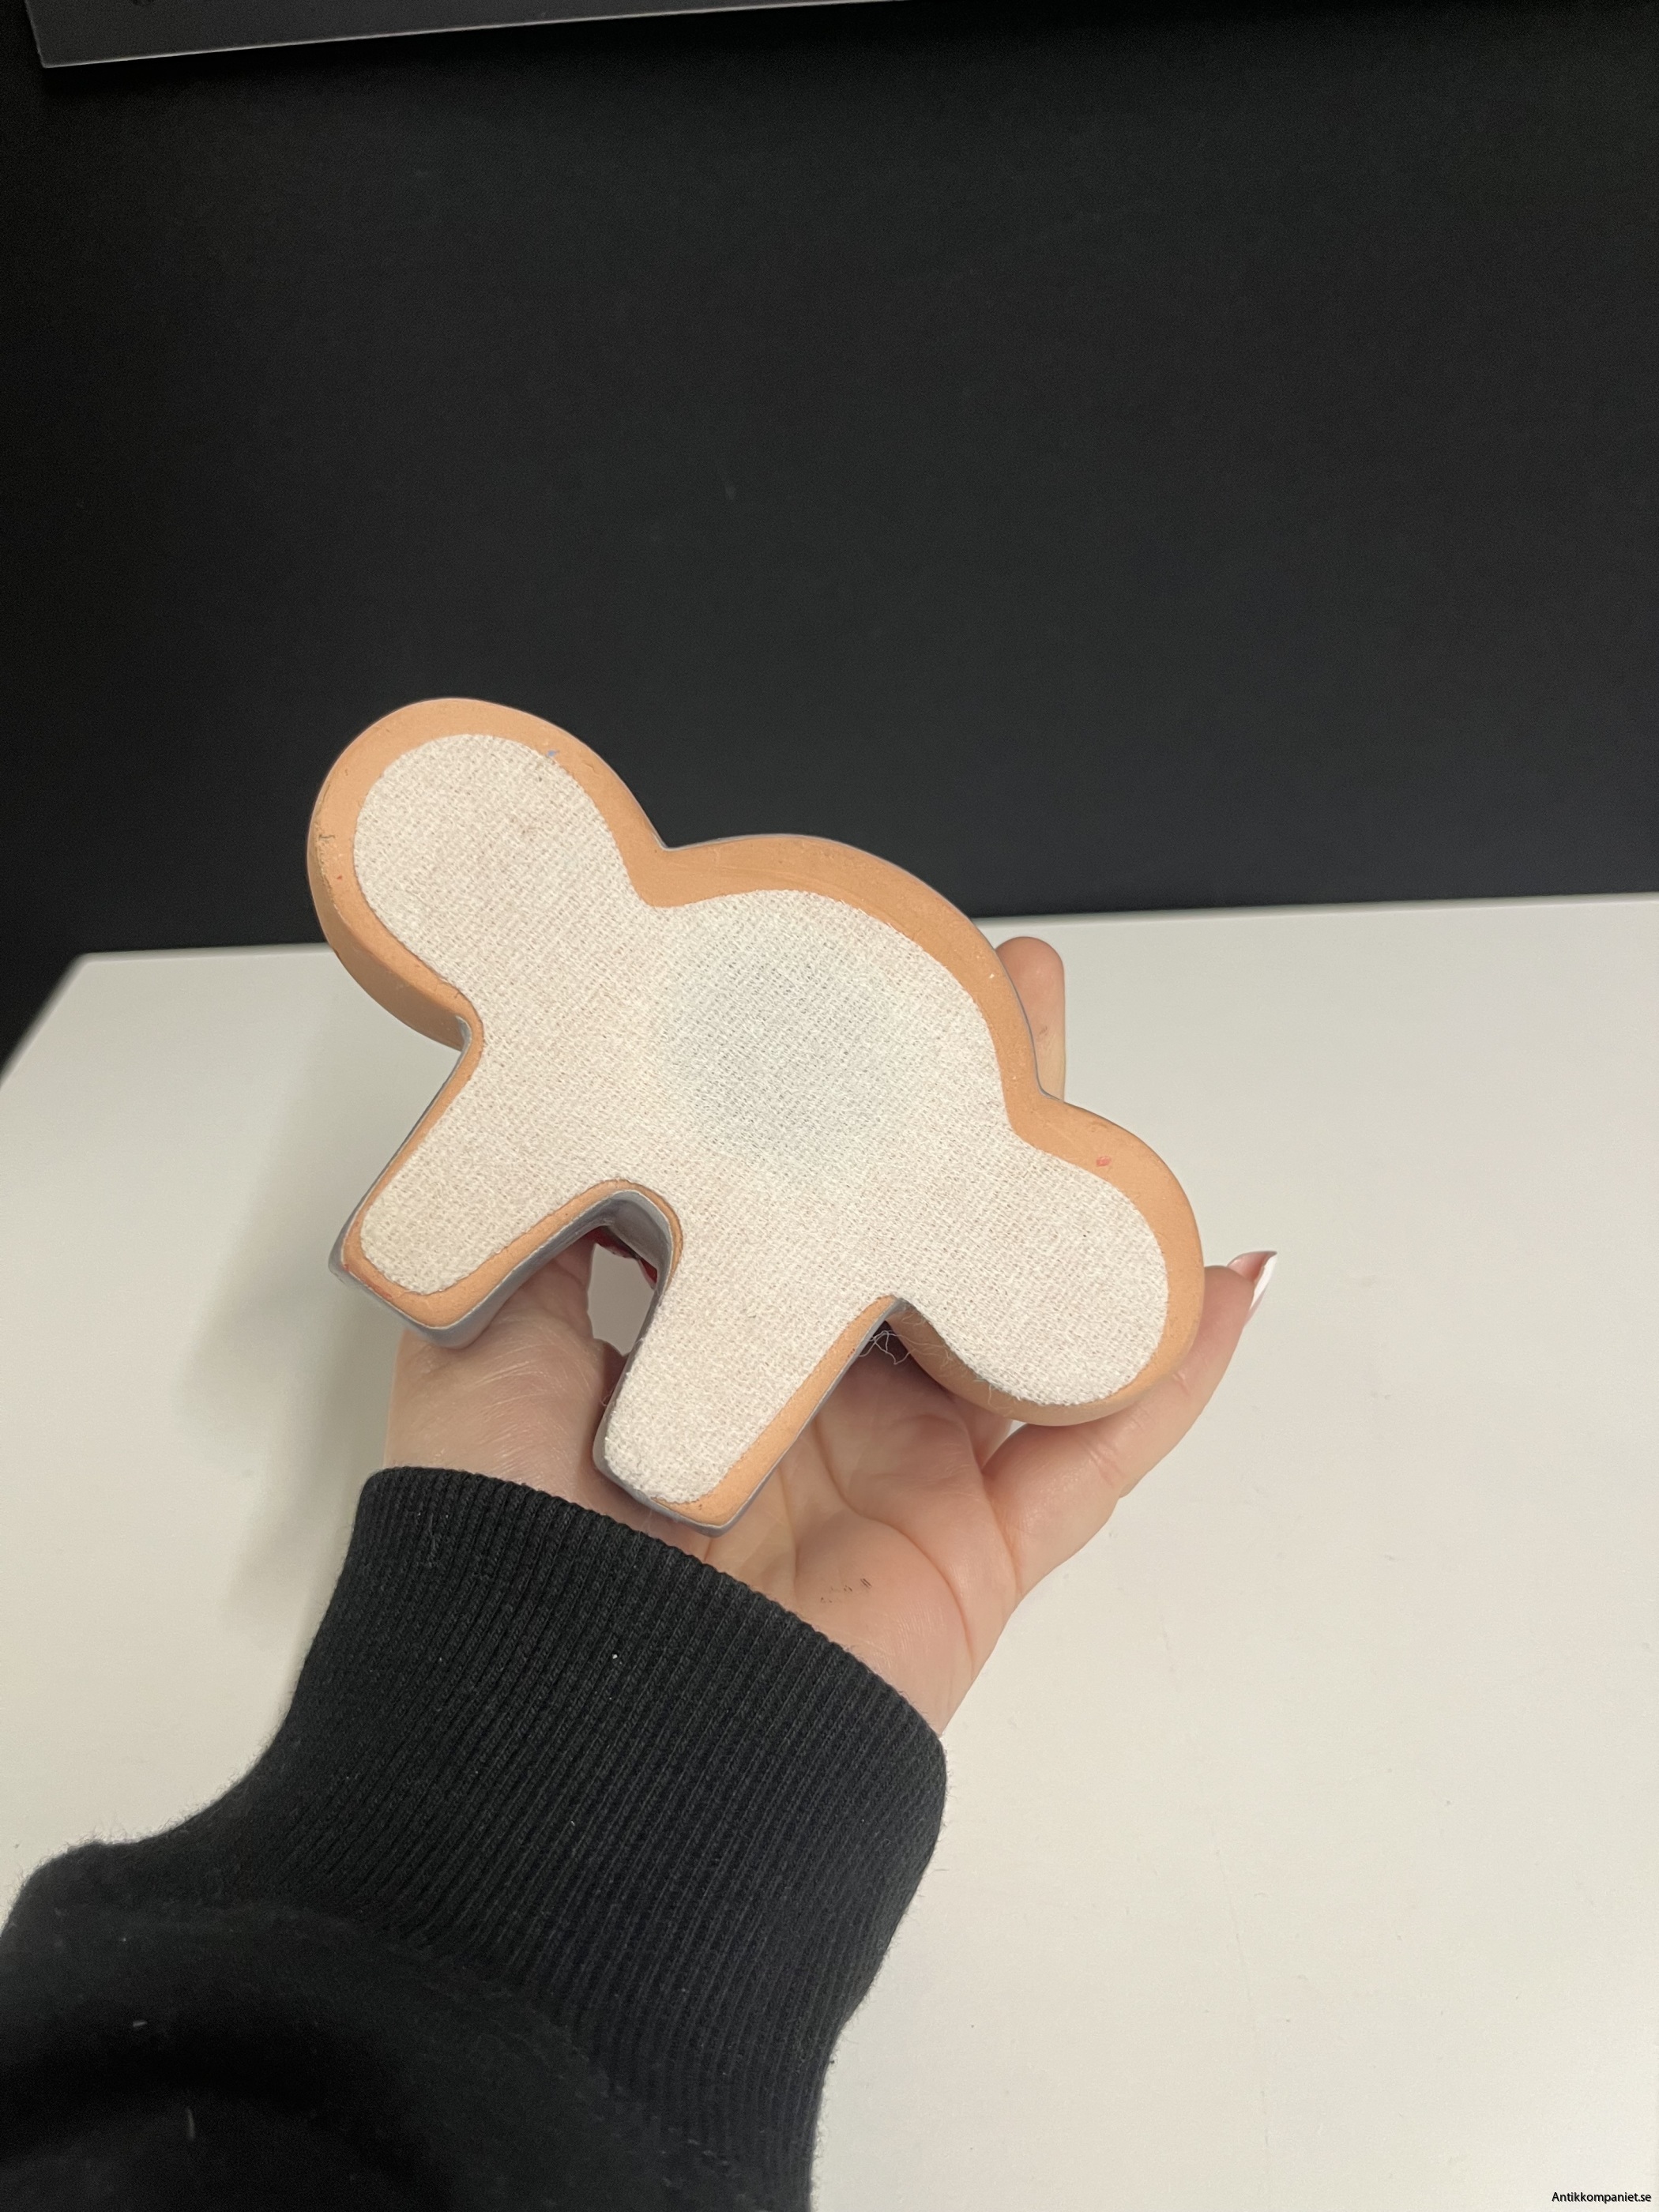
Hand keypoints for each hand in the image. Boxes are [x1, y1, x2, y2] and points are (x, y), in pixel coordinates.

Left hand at [384, 937, 1270, 1729]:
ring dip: (1072, 1213)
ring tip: (1105, 1110)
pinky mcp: (978, 1555)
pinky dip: (1164, 1376)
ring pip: (1016, 1320)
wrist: (571, 1752)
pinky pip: (1096, 1455)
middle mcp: (810, 1402)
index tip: (860, 985)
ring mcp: (905, 1478)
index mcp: (700, 1348)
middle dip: (969, 1113)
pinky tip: (1217, 1283)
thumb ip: (535, 1243)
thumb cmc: (508, 1550)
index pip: (790, 1193)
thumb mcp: (481, 1357)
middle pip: (919, 1231)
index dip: (831, 1093)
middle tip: (1012, 994)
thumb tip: (571, 1126)